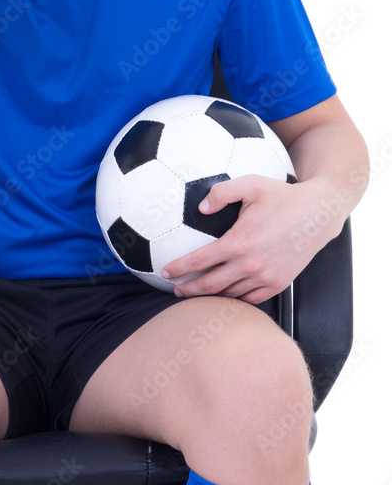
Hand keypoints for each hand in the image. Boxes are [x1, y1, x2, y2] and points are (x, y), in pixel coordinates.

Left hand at [161, 174, 338, 303]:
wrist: (319, 214)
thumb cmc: (283, 196)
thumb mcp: (250, 184)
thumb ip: (221, 192)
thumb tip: (201, 207)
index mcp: (239, 242)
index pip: (199, 261)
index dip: (179, 269)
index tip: (166, 273)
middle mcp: (250, 264)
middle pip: (210, 285)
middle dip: (189, 290)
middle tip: (175, 290)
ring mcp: (266, 277)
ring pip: (230, 294)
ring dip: (211, 296)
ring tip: (198, 294)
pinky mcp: (278, 283)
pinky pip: (251, 299)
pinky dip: (235, 299)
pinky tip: (226, 295)